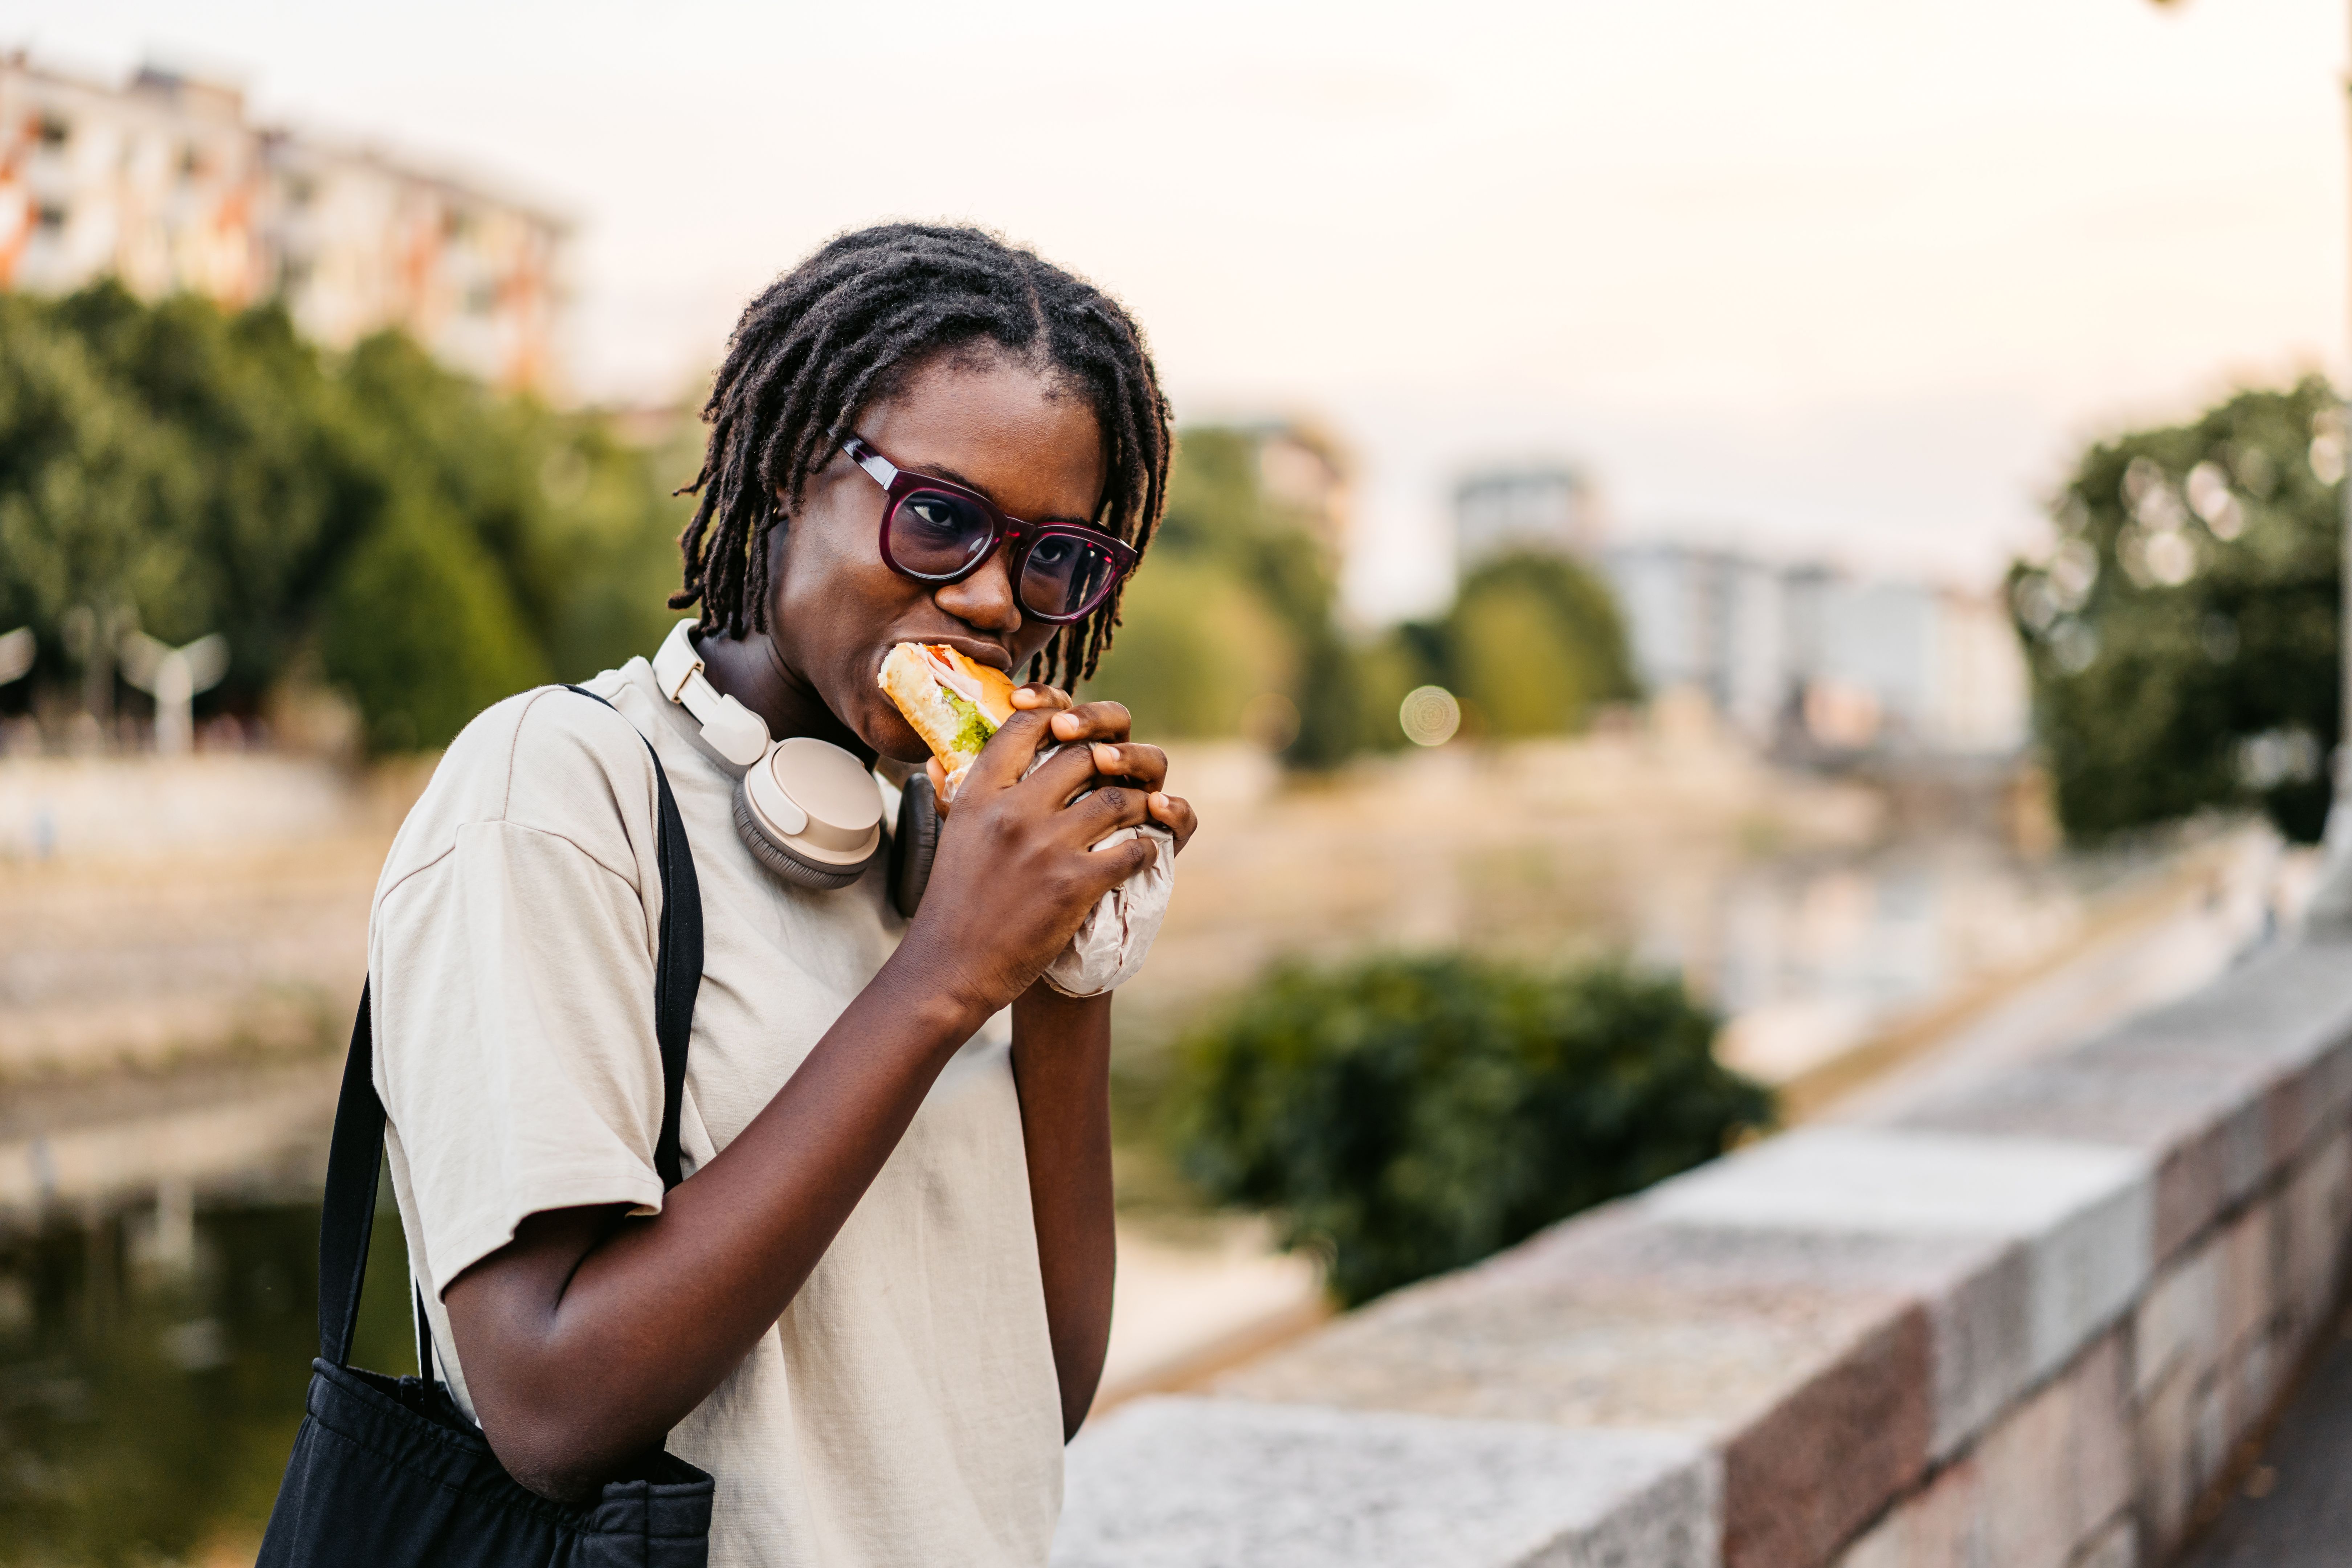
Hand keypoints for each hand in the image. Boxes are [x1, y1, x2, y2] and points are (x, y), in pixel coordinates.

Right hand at [907, 687, 1195, 1016]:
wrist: (950, 969)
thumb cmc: (953, 904)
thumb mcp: (952, 833)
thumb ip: (959, 791)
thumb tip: (943, 751)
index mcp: (980, 793)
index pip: (1028, 725)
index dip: (1061, 714)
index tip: (1077, 729)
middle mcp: (1013, 812)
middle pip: (1083, 754)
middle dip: (1111, 762)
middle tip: (1119, 777)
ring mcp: (1046, 847)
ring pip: (1118, 799)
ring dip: (1138, 805)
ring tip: (1140, 813)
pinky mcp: (1074, 885)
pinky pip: (1132, 850)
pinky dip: (1145, 851)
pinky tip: (1140, 856)